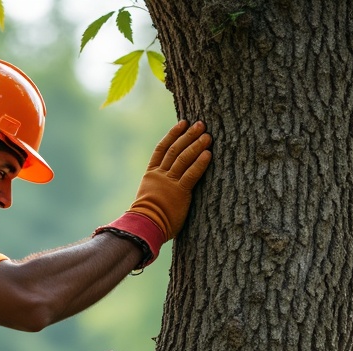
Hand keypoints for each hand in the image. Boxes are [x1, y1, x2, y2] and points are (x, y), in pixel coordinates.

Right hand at [128, 120, 212, 239]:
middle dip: (188, 135)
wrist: (144, 226)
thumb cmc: (146, 218)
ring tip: (207, 135)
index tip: (182, 123)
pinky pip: (191, 174)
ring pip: (183, 159)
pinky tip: (208, 153)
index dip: (173, 134)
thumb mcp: (149, 198)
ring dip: (196, 145)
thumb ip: (157, 189)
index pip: (162, 149)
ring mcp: (169, 182)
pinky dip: (200, 163)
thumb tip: (165, 189)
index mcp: (151, 174)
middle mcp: (160, 175)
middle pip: (175, 150)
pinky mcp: (179, 192)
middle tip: (200, 124)